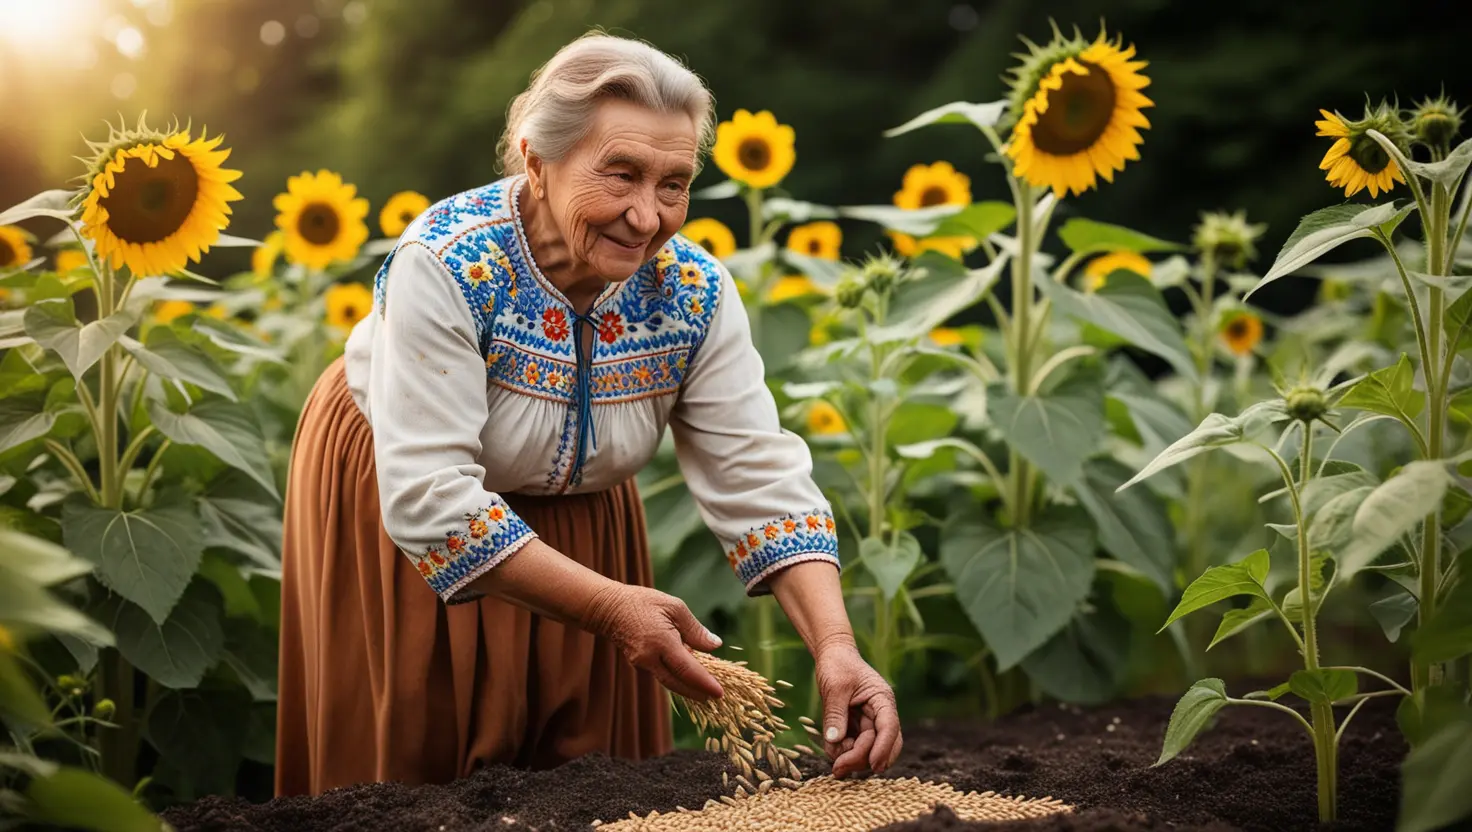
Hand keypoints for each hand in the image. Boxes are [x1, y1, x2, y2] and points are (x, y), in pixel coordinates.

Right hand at [581, 583, 724, 701]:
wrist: (608, 608)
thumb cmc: (642, 602)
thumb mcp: (674, 607)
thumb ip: (695, 629)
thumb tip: (715, 646)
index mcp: (661, 642)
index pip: (687, 669)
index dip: (705, 683)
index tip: (719, 693)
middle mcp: (649, 657)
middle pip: (677, 683)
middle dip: (697, 693)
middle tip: (715, 698)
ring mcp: (642, 663)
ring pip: (669, 681)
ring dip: (687, 688)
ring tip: (705, 691)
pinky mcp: (638, 664)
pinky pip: (661, 674)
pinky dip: (676, 677)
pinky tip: (687, 675)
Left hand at [815, 641, 901, 777]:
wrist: (832, 655)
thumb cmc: (837, 665)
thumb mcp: (835, 687)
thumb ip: (835, 714)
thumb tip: (835, 741)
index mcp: (882, 700)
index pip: (890, 727)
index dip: (883, 748)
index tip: (873, 766)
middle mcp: (880, 714)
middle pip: (883, 745)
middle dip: (863, 759)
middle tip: (838, 769)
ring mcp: (870, 722)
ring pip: (869, 751)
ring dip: (851, 757)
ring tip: (832, 752)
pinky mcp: (858, 727)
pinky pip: (855, 747)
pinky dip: (844, 752)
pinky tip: (832, 747)